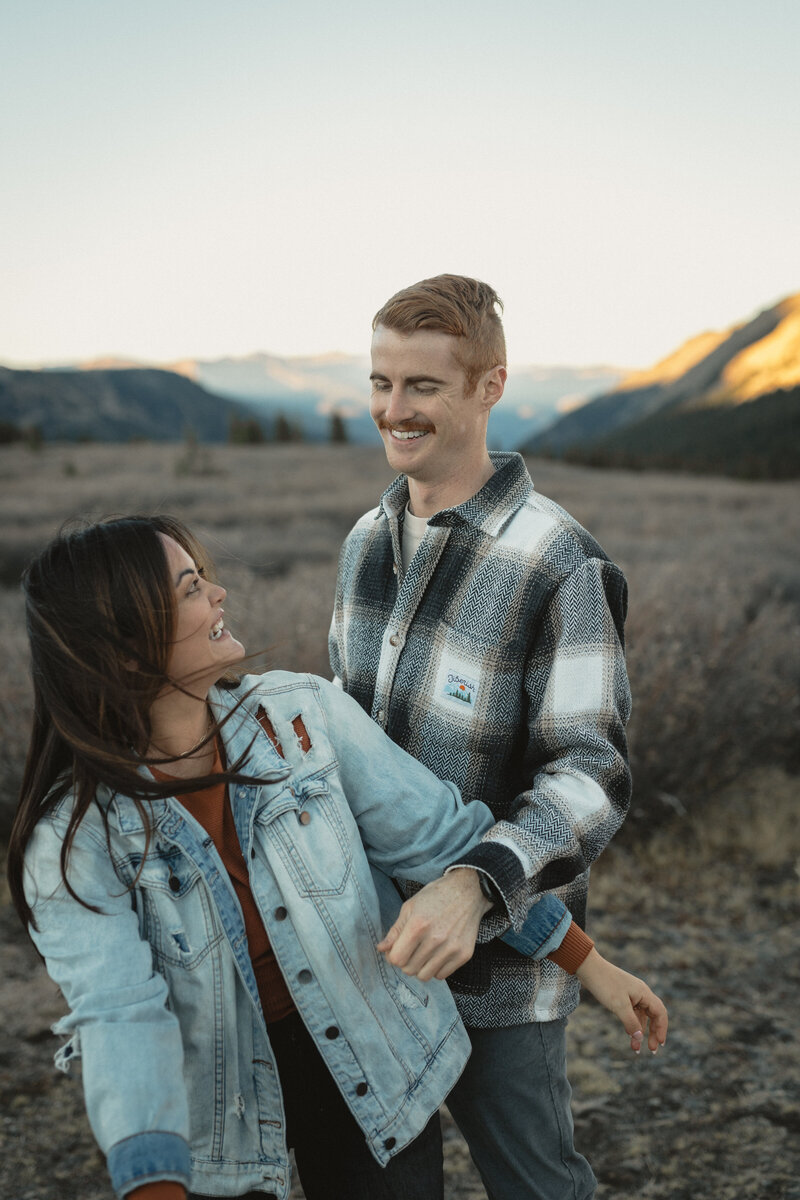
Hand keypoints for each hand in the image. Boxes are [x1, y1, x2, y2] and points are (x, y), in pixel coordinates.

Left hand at [376, 868, 492, 981]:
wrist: (468, 892)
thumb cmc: (436, 896)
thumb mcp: (410, 907)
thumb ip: (395, 931)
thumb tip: (381, 949)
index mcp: (418, 925)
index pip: (397, 959)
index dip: (393, 955)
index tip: (398, 948)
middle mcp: (435, 939)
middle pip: (409, 970)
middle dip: (406, 961)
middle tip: (412, 949)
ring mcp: (451, 948)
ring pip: (425, 976)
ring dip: (421, 967)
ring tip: (424, 952)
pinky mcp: (463, 955)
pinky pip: (442, 975)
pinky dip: (436, 968)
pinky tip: (438, 953)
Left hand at [575, 948, 668, 1053]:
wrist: (588, 967)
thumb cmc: (604, 983)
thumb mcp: (618, 1006)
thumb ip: (631, 1023)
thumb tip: (640, 1038)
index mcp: (644, 993)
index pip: (660, 1013)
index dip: (662, 1029)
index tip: (659, 1044)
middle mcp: (641, 993)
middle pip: (653, 1015)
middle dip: (653, 1033)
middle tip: (652, 1050)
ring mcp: (632, 994)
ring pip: (642, 1016)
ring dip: (640, 1031)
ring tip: (635, 1048)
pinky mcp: (622, 996)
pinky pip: (632, 1012)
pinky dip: (632, 1024)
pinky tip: (629, 1034)